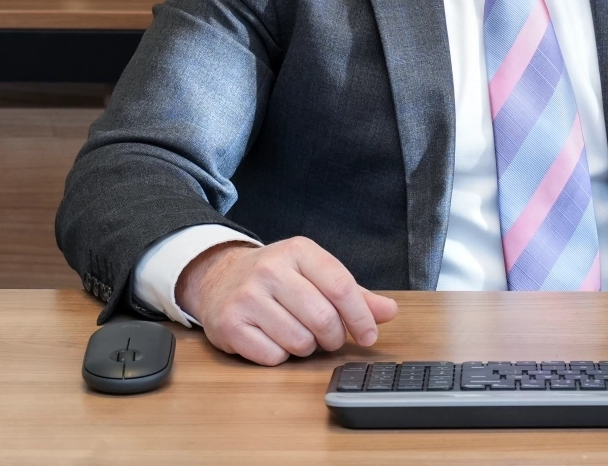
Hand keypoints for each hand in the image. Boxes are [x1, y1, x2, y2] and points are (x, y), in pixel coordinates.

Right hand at [176, 236, 399, 365]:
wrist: (218, 278)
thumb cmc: (276, 278)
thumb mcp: (314, 274)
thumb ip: (354, 294)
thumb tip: (389, 312)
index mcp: (298, 251)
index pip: (341, 287)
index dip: (361, 318)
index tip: (369, 336)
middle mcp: (271, 270)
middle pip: (323, 319)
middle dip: (333, 337)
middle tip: (328, 337)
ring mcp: (247, 297)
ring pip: (299, 342)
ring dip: (306, 347)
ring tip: (296, 332)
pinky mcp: (230, 325)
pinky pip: (273, 357)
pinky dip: (280, 356)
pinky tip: (272, 338)